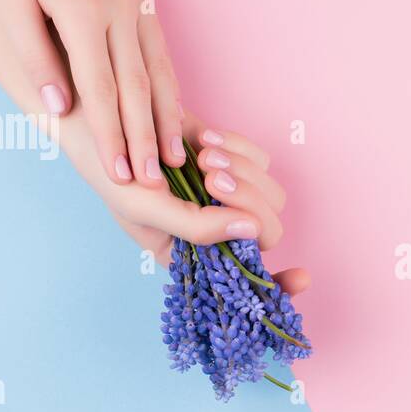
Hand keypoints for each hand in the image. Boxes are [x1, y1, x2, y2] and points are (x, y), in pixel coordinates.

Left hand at [0, 0, 182, 187]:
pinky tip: (175, 118)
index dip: (112, 136)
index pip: (101, 88)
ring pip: (160, 73)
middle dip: (146, 140)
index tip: (120, 176)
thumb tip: (61, 107)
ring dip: (168, 120)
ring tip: (178, 161)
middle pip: (138, 88)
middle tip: (156, 184)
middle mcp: (119, 8)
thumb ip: (33, 51)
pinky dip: (171, 91)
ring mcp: (138, 3)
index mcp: (81, 8)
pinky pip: (162, 54)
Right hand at [98, 119, 309, 295]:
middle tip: (211, 178)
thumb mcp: (146, 209)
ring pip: (271, 194)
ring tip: (203, 156)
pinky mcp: (236, 161)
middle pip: (269, 231)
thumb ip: (196, 227)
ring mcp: (232, 197)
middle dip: (249, 203)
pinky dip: (237, 147)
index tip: (301, 277)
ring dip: (242, 171)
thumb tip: (250, 231)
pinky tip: (202, 138)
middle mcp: (221, 231)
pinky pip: (260, 159)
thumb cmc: (117, 177)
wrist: (109, 125)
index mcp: (200, 257)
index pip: (249, 284)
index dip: (280, 286)